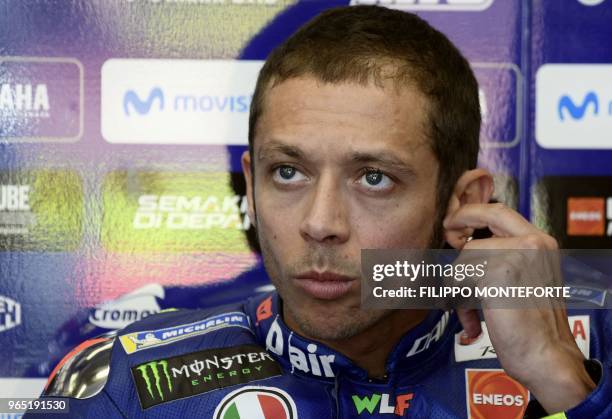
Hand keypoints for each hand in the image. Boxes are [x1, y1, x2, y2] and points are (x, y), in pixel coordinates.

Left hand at [444, 203, 595, 413]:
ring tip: (470, 310)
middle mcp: (534, 244)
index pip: (501, 211)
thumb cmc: (532, 326)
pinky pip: (460, 276)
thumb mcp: (524, 280)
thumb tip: (463, 244)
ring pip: (466, 255)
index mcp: (541, 244)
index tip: (456, 221)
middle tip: (447, 231)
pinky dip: (458, 300)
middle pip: (486, 215)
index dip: (473, 212)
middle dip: (460, 219)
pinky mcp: (498, 272)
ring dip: (459, 285)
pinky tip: (472, 321)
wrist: (546, 356)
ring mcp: (517, 255)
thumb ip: (501, 258)